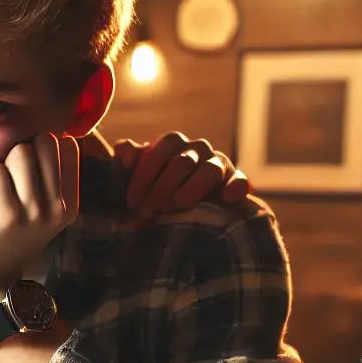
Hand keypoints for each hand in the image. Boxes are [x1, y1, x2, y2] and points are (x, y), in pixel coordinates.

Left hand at [0, 133, 79, 321]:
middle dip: (18, 154)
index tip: (25, 177)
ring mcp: (34, 212)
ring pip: (18, 151)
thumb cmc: (4, 239)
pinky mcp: (5, 214)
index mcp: (69, 204)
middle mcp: (57, 208)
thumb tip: (48, 135)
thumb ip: (47, 179)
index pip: (67, 145)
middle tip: (6, 184)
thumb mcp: (38, 212)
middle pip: (43, 141)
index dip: (40, 149)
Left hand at [114, 132, 249, 219]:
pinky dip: (235, 187)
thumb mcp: (138, 182)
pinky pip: (239, 180)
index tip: (131, 201)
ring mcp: (219, 164)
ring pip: (210, 169)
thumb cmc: (156, 196)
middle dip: (162, 187)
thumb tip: (122, 148)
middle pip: (183, 161)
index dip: (144, 174)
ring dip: (194, 187)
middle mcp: (197, 150)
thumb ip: (128, 164)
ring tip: (180, 204)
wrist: (187, 216)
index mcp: (173, 146)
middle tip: (147, 213)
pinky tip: (226, 199)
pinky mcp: (236, 182)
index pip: (161, 149)